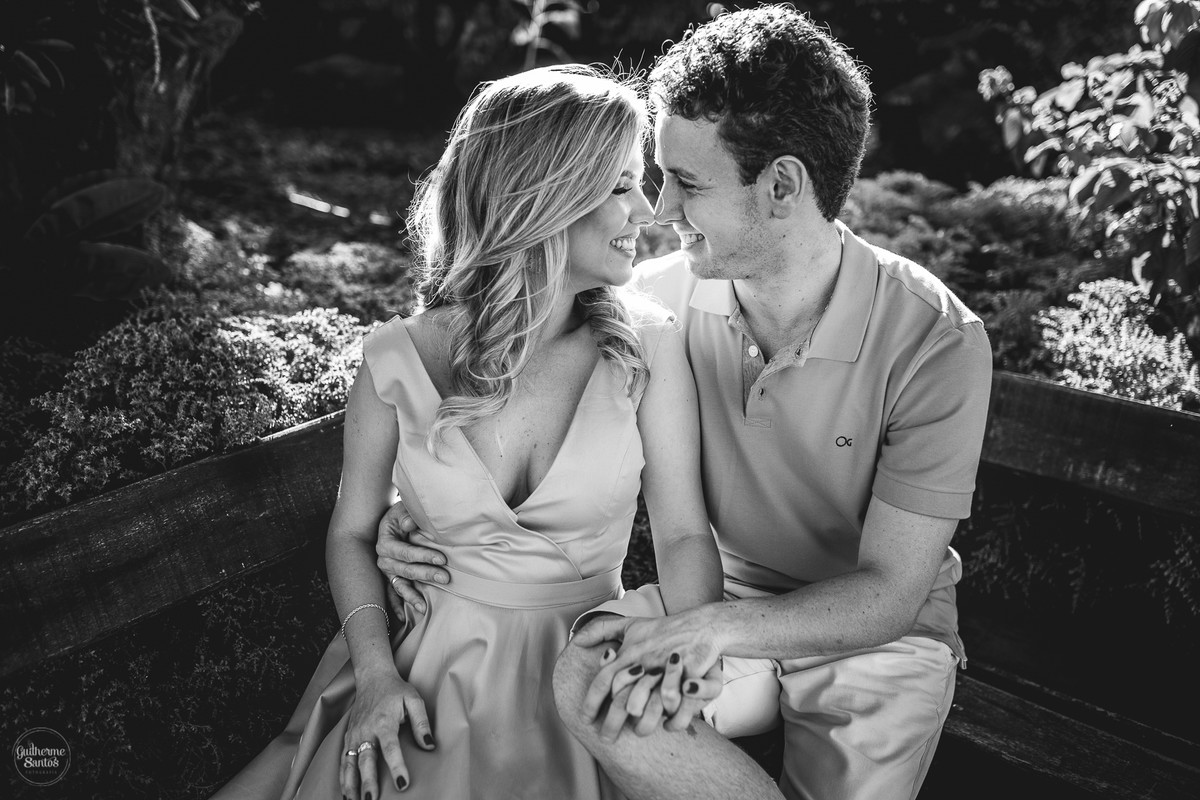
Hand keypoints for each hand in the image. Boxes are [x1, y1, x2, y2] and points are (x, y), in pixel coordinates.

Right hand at [342, 668, 434, 797]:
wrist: (372, 678)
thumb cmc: (395, 690)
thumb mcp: (414, 700)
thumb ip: (421, 722)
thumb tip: (429, 745)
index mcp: (384, 721)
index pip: (390, 748)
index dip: (396, 767)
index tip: (402, 784)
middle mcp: (366, 730)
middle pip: (366, 760)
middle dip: (367, 781)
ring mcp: (355, 734)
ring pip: (349, 763)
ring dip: (351, 784)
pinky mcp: (348, 737)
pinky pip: (343, 759)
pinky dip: (342, 777)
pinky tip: (346, 792)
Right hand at [376, 500, 449, 615]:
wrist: (391, 522)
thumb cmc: (400, 515)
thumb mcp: (401, 509)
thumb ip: (406, 514)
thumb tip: (409, 524)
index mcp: (386, 543)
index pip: (406, 552)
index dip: (423, 556)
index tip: (442, 559)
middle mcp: (384, 559)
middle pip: (406, 570)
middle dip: (426, 574)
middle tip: (445, 578)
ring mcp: (387, 572)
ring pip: (399, 586)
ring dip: (412, 596)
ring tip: (424, 607)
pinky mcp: (391, 579)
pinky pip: (392, 594)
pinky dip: (397, 606)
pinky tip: (404, 617)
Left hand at [573, 611, 722, 729]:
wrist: (702, 625)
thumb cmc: (664, 628)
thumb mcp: (632, 623)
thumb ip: (603, 629)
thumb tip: (578, 639)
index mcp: (629, 651)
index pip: (603, 679)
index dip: (591, 701)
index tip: (585, 718)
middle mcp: (644, 662)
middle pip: (621, 698)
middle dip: (611, 721)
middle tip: (605, 737)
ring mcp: (665, 671)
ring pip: (648, 706)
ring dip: (641, 725)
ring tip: (637, 735)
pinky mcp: (687, 679)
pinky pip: (676, 707)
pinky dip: (671, 721)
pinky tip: (667, 726)